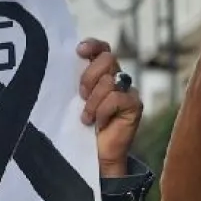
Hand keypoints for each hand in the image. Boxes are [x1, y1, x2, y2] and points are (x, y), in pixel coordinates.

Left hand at [77, 38, 142, 176]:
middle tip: (81, 95)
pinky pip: (117, 98)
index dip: (93, 45)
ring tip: (87, 118)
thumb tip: (65, 63)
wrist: (95, 156)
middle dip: (89, 76)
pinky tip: (99, 123)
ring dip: (93, 101)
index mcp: (102, 73)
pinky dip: (103, 111)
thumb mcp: (74, 100)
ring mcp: (128, 91)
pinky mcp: (135, 105)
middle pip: (107, 59)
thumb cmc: (81, 127)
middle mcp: (117, 78)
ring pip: (109, 80)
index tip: (79, 51)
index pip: (102, 48)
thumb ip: (75, 81)